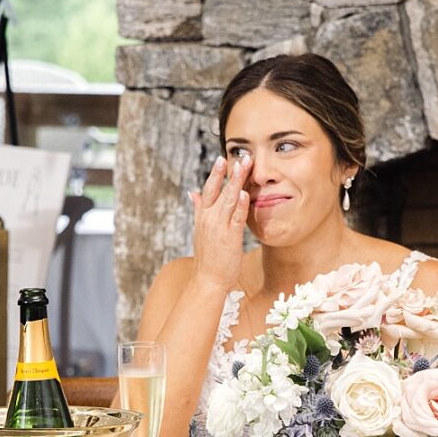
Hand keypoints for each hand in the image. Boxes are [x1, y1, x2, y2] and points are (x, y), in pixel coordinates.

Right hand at [191, 153, 251, 288]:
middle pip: (218, 190)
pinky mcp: (230, 238)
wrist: (207, 280)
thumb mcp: (199, 229)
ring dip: (236, 182)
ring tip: (244, 166)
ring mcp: (218, 228)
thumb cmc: (207, 256)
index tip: (222, 158)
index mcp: (202, 216)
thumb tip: (192, 192)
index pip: (208, 190)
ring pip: (228, 200)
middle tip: (238, 156)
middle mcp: (208, 219)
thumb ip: (198, 209)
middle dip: (228, 172)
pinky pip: (235, 218)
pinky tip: (245, 194)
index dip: (215, 174)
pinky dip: (240, 205)